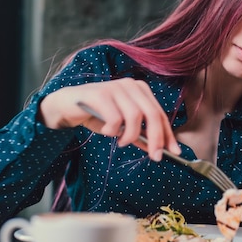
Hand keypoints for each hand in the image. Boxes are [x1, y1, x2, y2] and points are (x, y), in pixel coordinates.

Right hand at [38, 79, 180, 160]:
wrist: (67, 105)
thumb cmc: (97, 114)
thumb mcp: (122, 126)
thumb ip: (139, 135)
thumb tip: (158, 149)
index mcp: (140, 90)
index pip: (160, 113)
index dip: (168, 134)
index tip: (174, 152)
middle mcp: (131, 85)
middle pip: (152, 114)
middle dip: (156, 138)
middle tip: (154, 156)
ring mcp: (116, 87)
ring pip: (135, 116)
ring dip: (130, 136)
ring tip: (121, 142)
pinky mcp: (100, 94)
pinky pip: (115, 118)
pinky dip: (113, 130)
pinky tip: (107, 132)